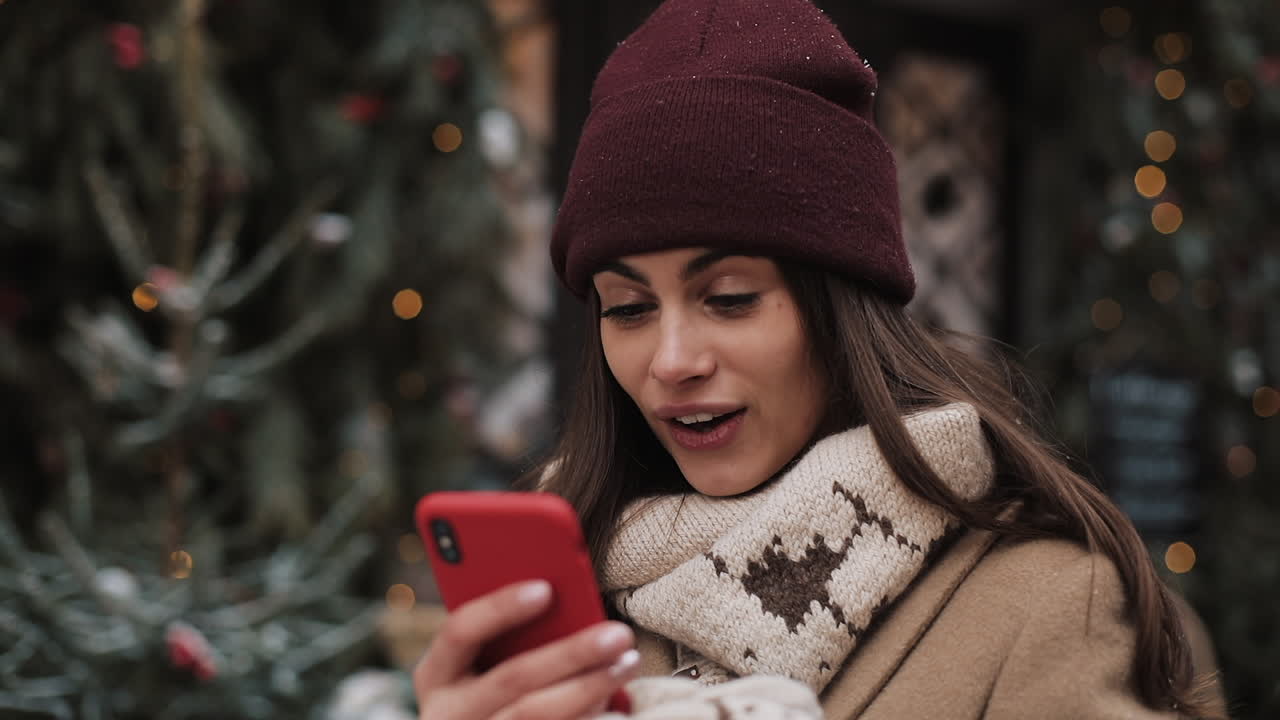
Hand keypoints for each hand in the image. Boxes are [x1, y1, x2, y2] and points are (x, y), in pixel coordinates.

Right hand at [413, 580, 640, 718]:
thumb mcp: (482, 665)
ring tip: (628, 663)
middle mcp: (447, 713)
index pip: (460, 631)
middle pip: (513, 677)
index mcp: (435, 675)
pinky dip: (588, 717)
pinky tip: (616, 702)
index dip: (500, 607)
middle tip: (618, 633)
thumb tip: (562, 600)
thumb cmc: (492, 689)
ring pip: (535, 713)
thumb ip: (508, 637)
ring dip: (590, 686)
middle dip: (571, 652)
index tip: (545, 588)